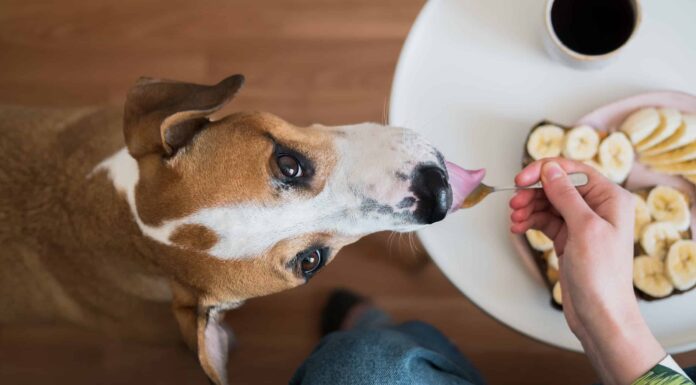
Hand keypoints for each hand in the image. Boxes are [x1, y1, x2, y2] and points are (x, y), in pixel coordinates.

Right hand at [510, 158, 664, 384]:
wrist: (600, 314)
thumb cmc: (602, 276)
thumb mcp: (584, 228)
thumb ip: (566, 195)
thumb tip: (550, 169)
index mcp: (611, 198)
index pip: (573, 171)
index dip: (545, 170)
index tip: (521, 178)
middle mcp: (598, 208)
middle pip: (557, 186)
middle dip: (533, 192)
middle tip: (514, 202)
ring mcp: (582, 224)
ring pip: (548, 203)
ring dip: (529, 208)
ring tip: (514, 218)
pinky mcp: (569, 239)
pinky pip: (545, 221)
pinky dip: (530, 221)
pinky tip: (518, 228)